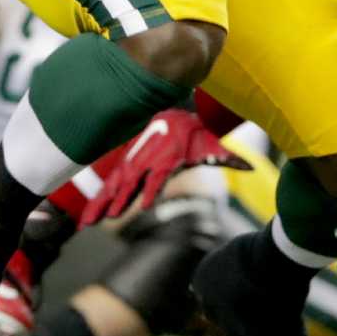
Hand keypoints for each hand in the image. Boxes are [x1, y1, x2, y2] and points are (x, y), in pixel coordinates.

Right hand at [78, 109, 247, 226]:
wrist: (179, 112)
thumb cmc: (197, 134)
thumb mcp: (214, 146)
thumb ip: (229, 158)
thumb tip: (251, 168)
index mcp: (167, 157)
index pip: (158, 176)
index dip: (151, 190)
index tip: (144, 206)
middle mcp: (147, 160)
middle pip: (129, 183)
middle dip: (115, 201)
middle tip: (103, 220)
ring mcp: (135, 162)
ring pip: (113, 185)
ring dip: (100, 204)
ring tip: (86, 223)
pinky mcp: (128, 165)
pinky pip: (111, 184)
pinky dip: (100, 198)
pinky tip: (90, 215)